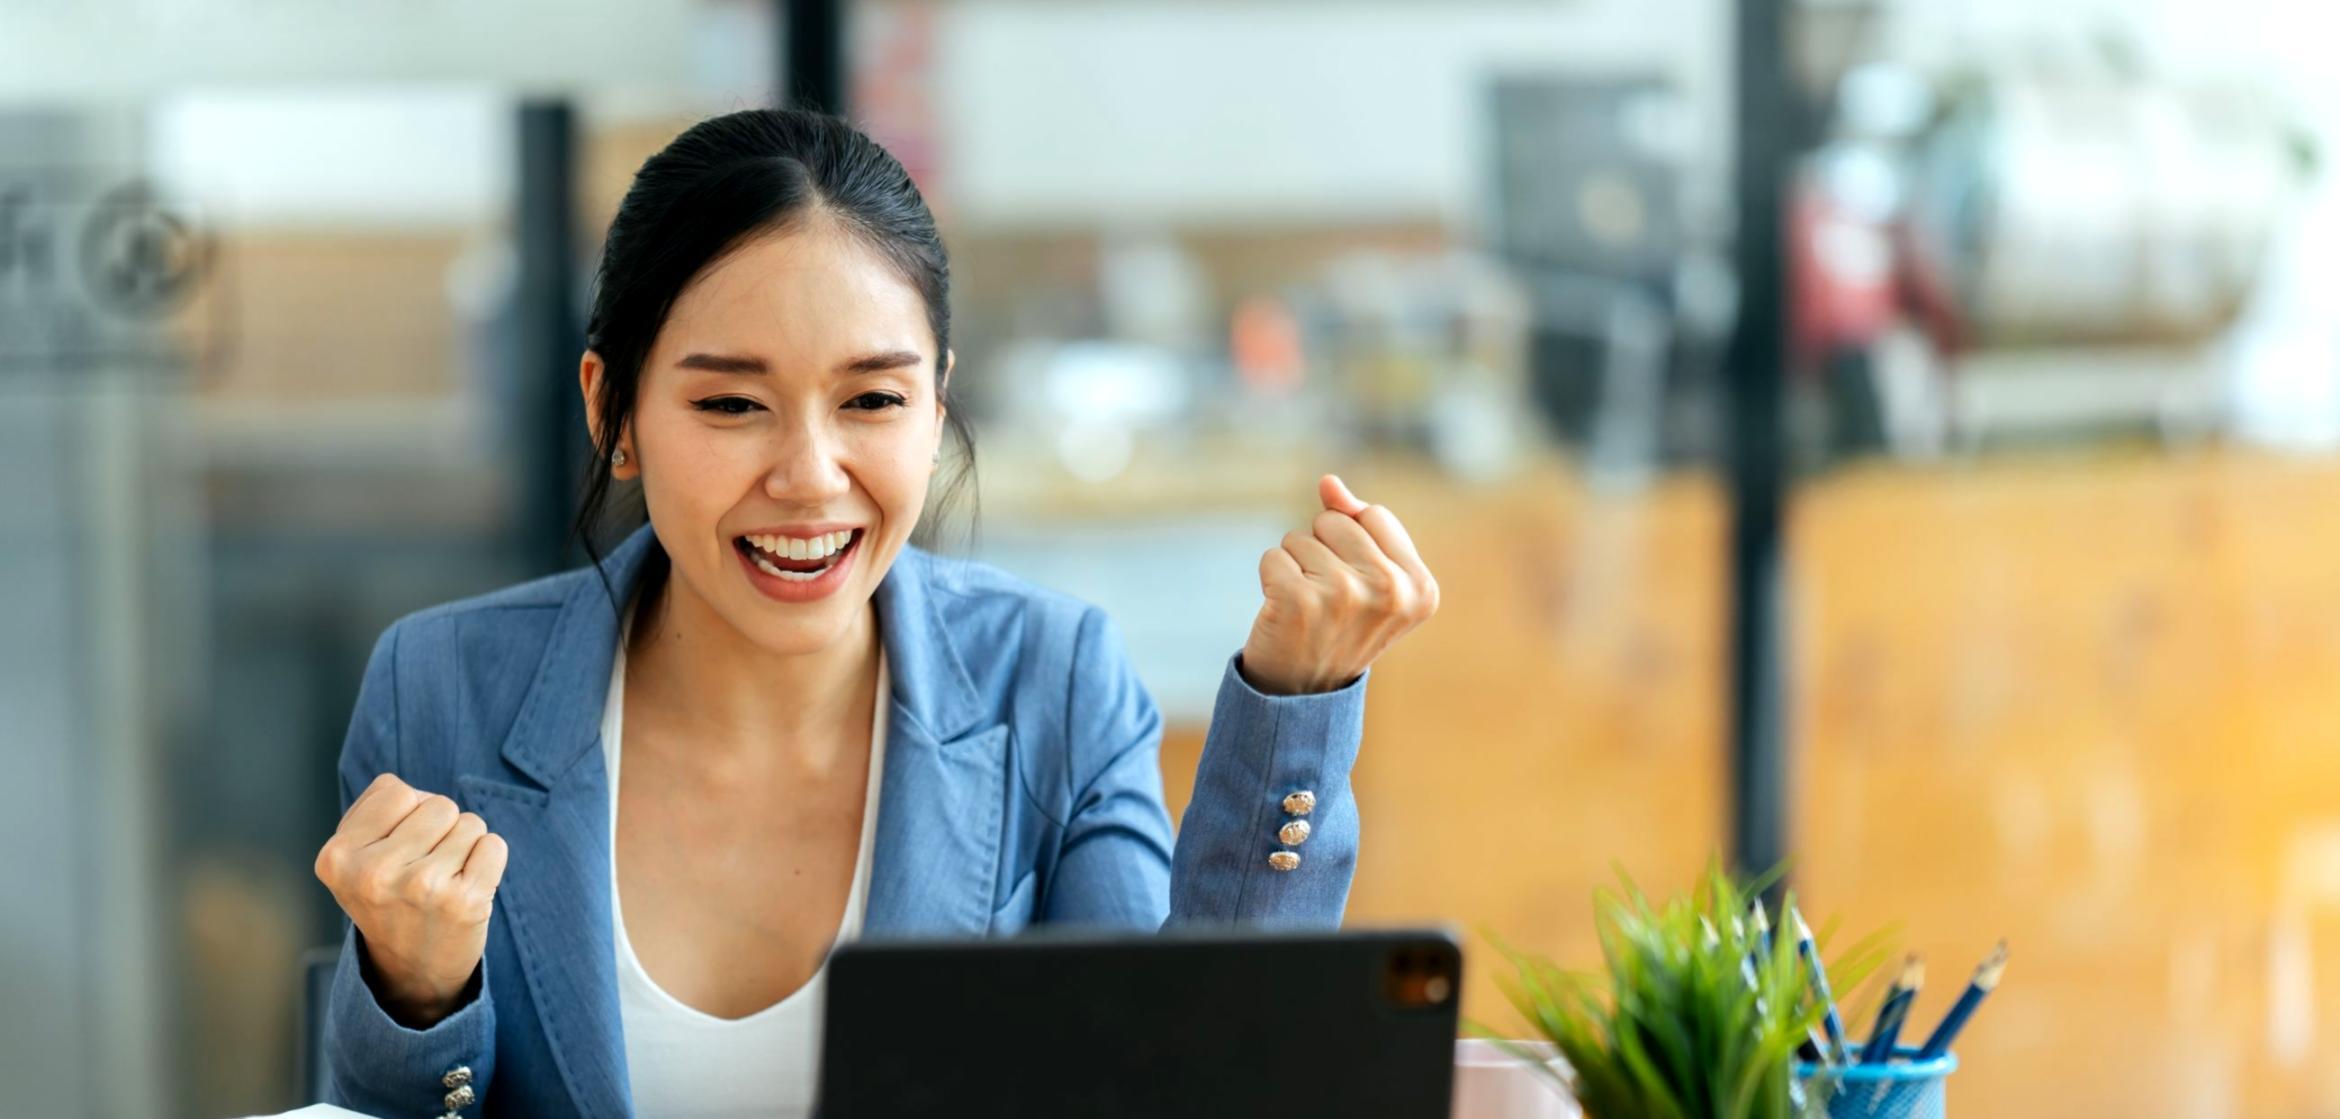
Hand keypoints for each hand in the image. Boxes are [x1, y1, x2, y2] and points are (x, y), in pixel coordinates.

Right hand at [314, 773, 509, 1027]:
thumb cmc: (391, 898)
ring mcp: (421, 888)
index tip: (398, 849)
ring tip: (444, 880)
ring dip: (465, 846)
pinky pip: (494, 845)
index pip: (395, 790)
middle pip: (438, 804)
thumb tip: (415, 794)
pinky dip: (488, 860)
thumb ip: (376, 811)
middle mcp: (374, 873)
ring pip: (469, 823)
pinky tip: (466, 888)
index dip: (406, 812)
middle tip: (425, 869)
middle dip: (440, 828)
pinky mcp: (464, 902)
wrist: (414, 972)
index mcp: (337, 857)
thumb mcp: (355, 859)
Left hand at [1238, 474, 1439, 694]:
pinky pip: (1273, 556)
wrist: (1302, 693)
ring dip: (1295, 567)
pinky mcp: (1299, 601)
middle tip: (1326, 601)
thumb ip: (1356, 523)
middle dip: (1321, 550)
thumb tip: (1329, 482)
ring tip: (1307, 608)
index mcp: (1421, 587)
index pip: (1373, 515)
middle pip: (1335, 521)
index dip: (1352, 542)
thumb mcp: (1367, 577)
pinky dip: (1271, 578)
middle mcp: (1390, 591)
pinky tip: (1283, 613)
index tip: (1356, 586)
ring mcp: (1345, 596)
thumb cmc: (1337, 626)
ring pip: (1300, 537)